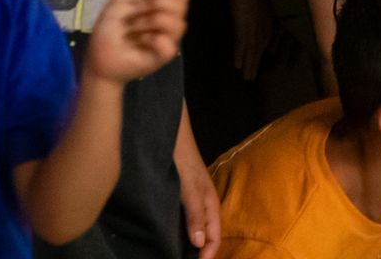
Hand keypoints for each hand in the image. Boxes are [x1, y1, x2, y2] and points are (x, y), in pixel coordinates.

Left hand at [84, 0, 187, 84]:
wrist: (98, 58)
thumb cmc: (108, 32)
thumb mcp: (117, 4)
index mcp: (160, 9)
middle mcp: (168, 23)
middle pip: (181, 5)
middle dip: (155, 3)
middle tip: (135, 12)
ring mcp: (167, 40)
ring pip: (178, 23)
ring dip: (150, 21)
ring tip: (134, 28)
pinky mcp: (162, 57)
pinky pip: (169, 45)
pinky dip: (154, 39)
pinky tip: (141, 41)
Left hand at [176, 134, 221, 258]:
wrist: (169, 135)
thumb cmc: (183, 159)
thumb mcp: (190, 188)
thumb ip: (195, 214)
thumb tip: (200, 244)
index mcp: (210, 203)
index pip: (214, 237)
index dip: (208, 254)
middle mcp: (202, 204)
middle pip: (205, 235)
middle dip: (199, 252)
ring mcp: (190, 200)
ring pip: (193, 228)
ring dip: (187, 243)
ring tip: (173, 254)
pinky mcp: (178, 196)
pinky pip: (181, 220)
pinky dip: (177, 232)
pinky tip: (166, 235)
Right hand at [227, 0, 272, 80]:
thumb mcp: (256, 2)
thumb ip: (256, 13)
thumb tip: (249, 22)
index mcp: (267, 19)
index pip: (264, 42)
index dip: (258, 55)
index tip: (255, 67)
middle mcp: (263, 24)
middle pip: (258, 49)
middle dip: (254, 64)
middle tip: (250, 79)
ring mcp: (254, 24)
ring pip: (251, 48)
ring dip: (248, 64)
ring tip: (246, 78)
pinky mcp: (244, 22)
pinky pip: (241, 41)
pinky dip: (239, 53)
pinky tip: (237, 64)